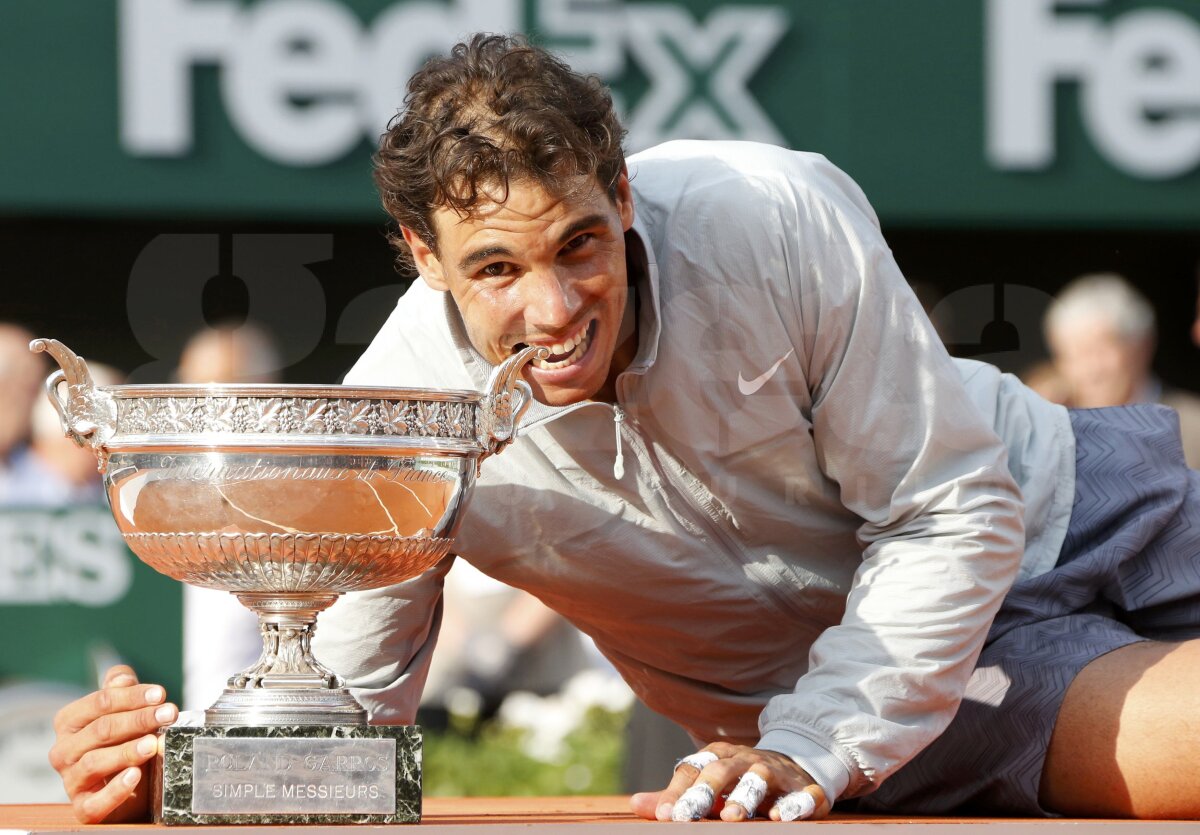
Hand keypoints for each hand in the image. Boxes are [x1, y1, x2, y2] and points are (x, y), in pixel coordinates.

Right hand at [47, 665, 178, 822]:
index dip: (132, 696)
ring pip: (95, 762)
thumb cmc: (124, 741)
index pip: (99, 702)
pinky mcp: (83, 808)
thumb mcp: (124, 711)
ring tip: (154, 744)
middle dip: (138, 720)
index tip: (160, 694)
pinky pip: (95, 802)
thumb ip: (120, 690)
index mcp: (69, 721)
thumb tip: (122, 678)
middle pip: (101, 729)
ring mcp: (71, 781)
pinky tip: (135, 776)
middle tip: (169, 714)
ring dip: (127, 751)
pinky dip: (115, 790)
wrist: (131, 786)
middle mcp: (63, 751)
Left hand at [629, 742, 831, 821]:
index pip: (693, 769)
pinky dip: (794, 804)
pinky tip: (781, 816)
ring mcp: (777, 772)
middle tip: (688, 814)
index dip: (677, 792)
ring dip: (746, 796)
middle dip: (705, 791)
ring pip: (760, 778)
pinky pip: (803, 795)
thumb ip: (676, 795)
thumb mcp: (709, 783)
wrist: (795, 763)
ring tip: (733, 817)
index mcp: (719, 757)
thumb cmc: (740, 778)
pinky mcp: (806, 788)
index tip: (665, 816)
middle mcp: (746, 760)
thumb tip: (635, 803)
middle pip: (722, 770)